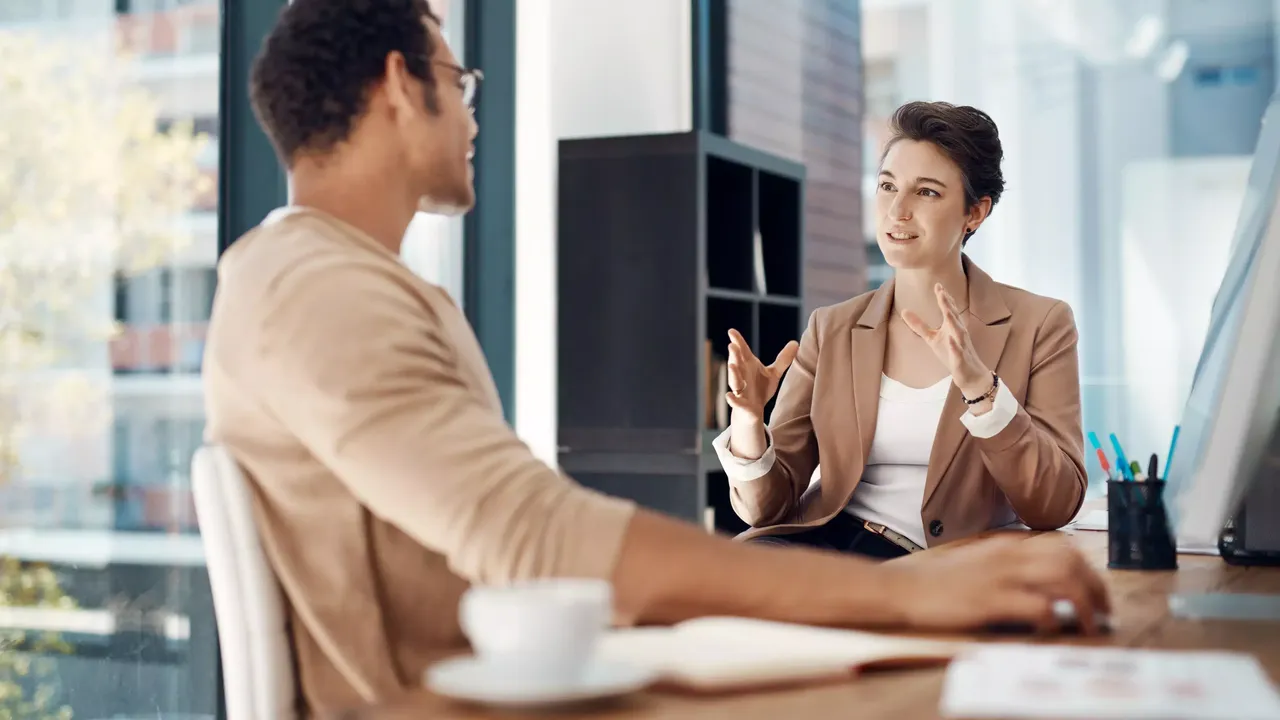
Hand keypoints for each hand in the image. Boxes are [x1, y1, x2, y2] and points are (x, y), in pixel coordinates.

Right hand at [724, 329, 798, 423]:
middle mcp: (742, 376)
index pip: (742, 351)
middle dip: (734, 355)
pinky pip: (735, 402)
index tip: (731, 331)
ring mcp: (740, 390)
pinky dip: (732, 400)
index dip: (737, 341)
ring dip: (733, 373)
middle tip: (732, 345)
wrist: (753, 412)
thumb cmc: (760, 389)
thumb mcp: (773, 374)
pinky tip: (729, 397)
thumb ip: (783, 360)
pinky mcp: (741, 405)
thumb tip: (796, 343)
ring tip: (731, 365)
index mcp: (748, 366)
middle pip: (737, 364)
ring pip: (734, 381)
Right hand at [882, 535, 1110, 634]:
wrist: (901, 588)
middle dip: (1096, 588)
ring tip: (1088, 625)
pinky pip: (1040, 607)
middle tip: (1102, 611)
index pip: (1063, 546)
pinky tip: (1052, 630)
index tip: (1094, 591)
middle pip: (1072, 560)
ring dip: (1085, 605)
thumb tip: (1037, 584)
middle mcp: (1009, 555)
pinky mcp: (991, 601)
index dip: (1087, 569)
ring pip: (1064, 580)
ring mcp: (1001, 577)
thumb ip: (1006, 566)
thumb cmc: (936, 581)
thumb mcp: (976, 563)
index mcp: (1007, 545)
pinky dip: (1054, 620)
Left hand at [901, 283, 990, 398]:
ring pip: (959, 332)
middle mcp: (958, 333)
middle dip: (948, 305)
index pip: (948, 309)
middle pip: (954, 317)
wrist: (968, 374)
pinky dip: (955, 346)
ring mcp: (961, 346)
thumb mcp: (932, 338)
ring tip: (948, 311)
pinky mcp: (961, 360)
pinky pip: (958, 352)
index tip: (937, 285)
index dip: (943, 297)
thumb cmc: (951, 353)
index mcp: (952, 326)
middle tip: (942, 292)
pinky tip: (950, 340)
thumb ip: (919, 325)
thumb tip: (904, 311)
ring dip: (954, 322)